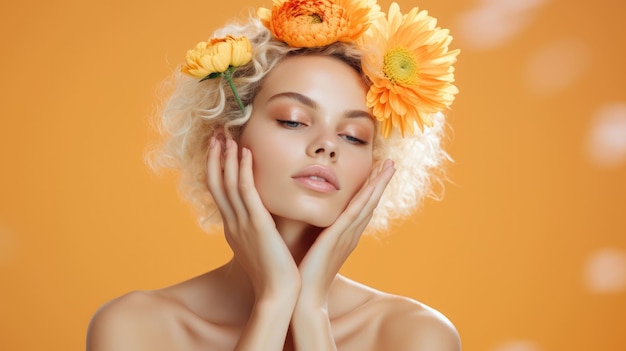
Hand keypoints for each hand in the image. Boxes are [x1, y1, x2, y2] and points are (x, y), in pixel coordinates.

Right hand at [206, 137, 299, 299]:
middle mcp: (232, 223)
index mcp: (232, 228)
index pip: (219, 192)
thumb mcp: (261, 247)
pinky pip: (246, 191)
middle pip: (216, 183)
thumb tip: (266, 218)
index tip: (218, 148)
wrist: (278, 294)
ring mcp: (242, 223)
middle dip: (214, 157)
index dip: (216, 168)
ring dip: (226, 157)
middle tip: (216, 134)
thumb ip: (260, 230)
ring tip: (226, 135)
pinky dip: (243, 170)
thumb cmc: (275, 274)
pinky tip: (245, 152)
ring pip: (227, 183)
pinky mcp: (256, 224)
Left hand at [296, 159, 395, 308]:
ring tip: (389, 166)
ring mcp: (346, 236)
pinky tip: (372, 184)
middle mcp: (350, 235)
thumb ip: (316, 236)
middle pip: (370, 203)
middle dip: (380, 182)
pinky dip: (365, 197)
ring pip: (366, 204)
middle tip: (391, 163)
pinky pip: (354, 213)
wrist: (305, 298)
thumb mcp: (314, 250)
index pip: (361, 208)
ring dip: (378, 184)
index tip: (377, 172)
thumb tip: (309, 225)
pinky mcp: (337, 237)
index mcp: (344, 237)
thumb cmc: (305, 276)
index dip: (371, 190)